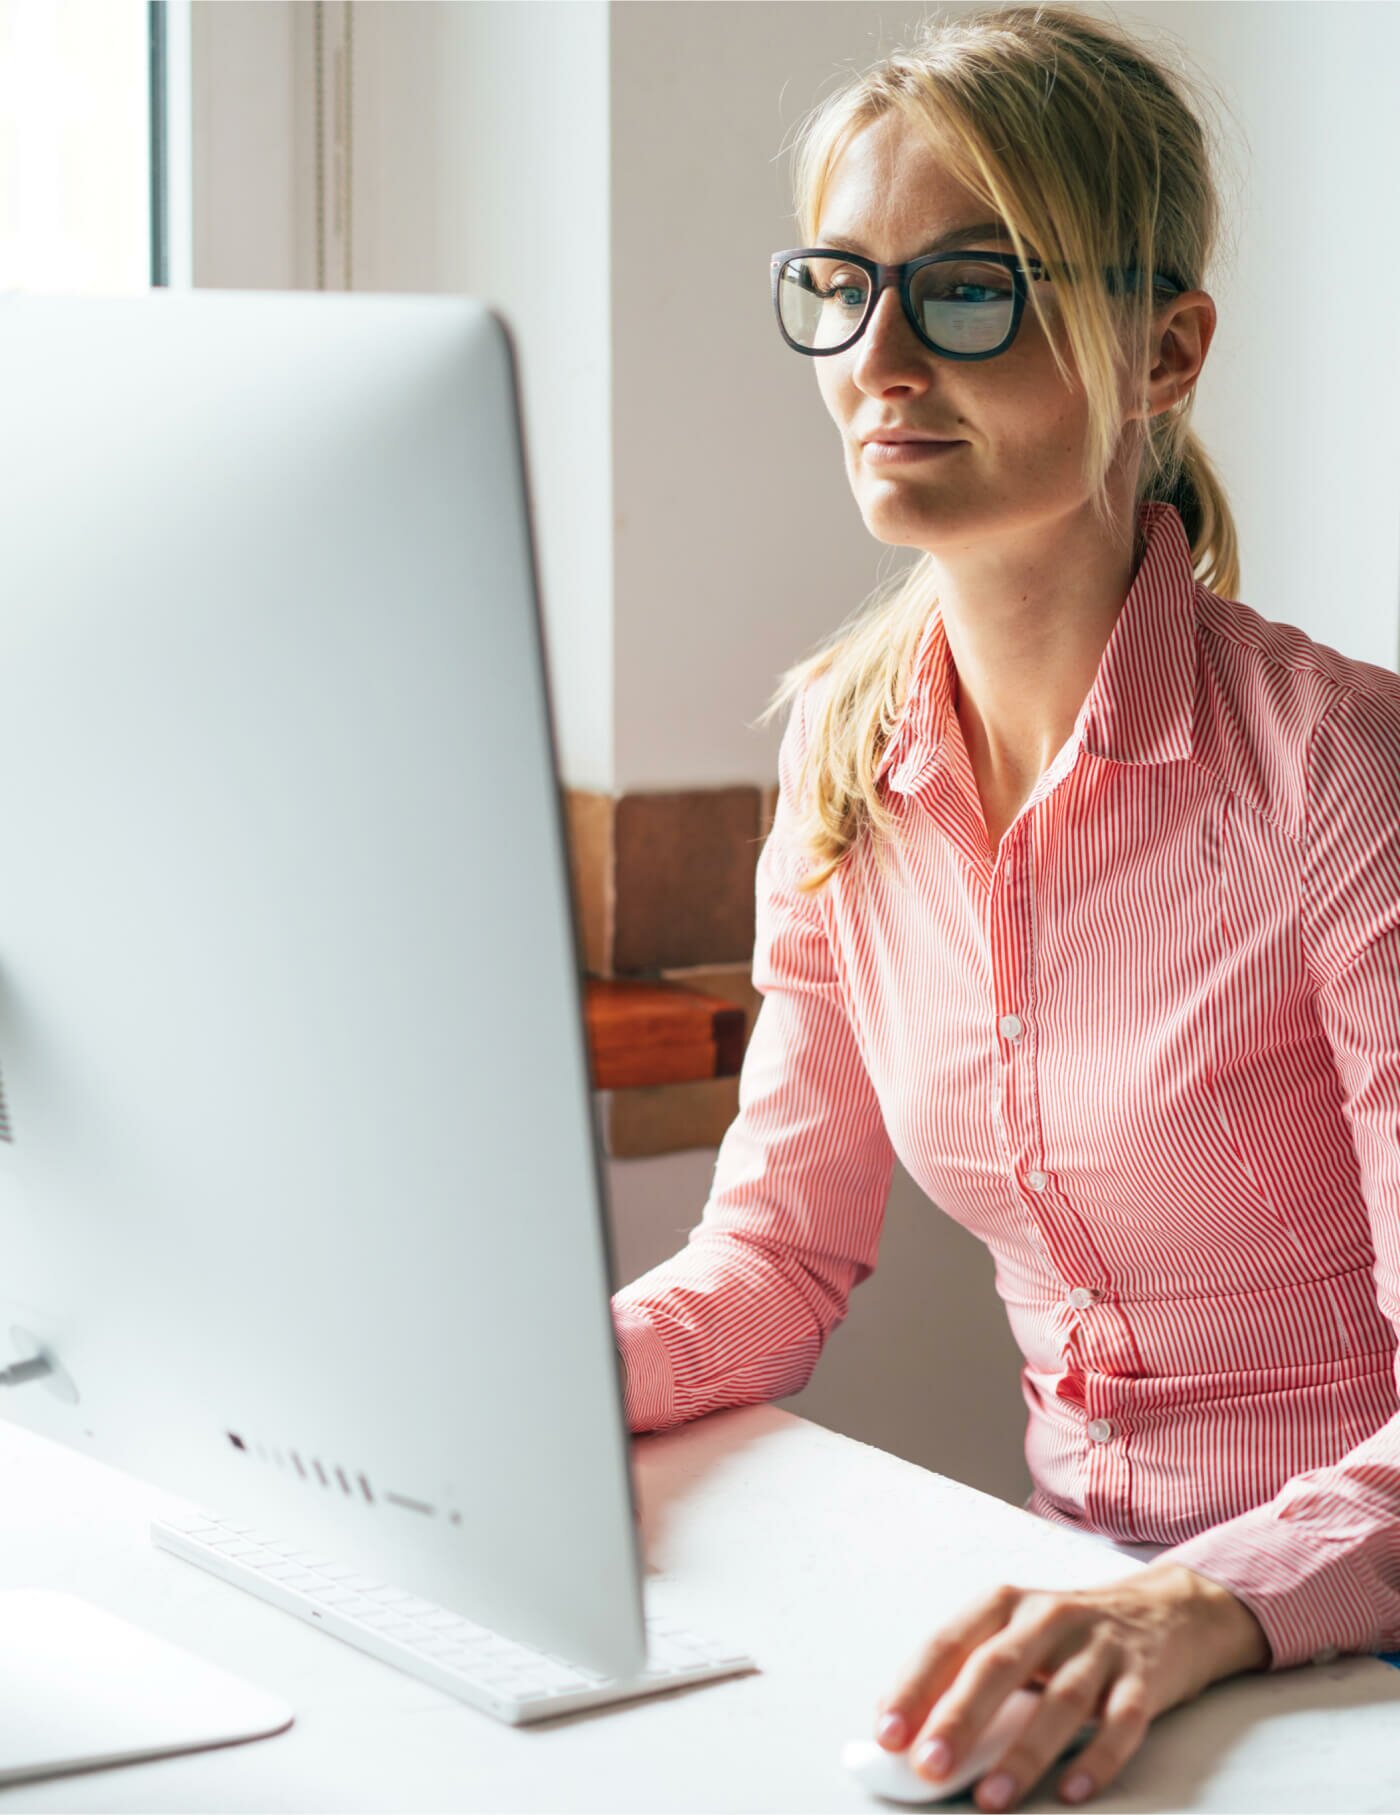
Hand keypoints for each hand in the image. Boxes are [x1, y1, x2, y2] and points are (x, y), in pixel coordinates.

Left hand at [873, 1561, 1269, 1810]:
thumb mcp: (1015, 1634)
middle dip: (960, 1718)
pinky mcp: (1144, 1679)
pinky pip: (1122, 1722)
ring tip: (991, 1799)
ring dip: (1023, 1754)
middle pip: (998, 1667)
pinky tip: (1072, 1790)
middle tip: (929, 1766)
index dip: (914, 1687)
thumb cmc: (1068, 1634)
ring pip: (1059, 1700)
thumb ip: (963, 1672)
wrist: (1167, 1610)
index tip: (887, 1735)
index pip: (949, 1642)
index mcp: (1005, 1603)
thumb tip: (899, 1727)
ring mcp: (1099, 1647)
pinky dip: (1098, 1759)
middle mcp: (1049, 1617)